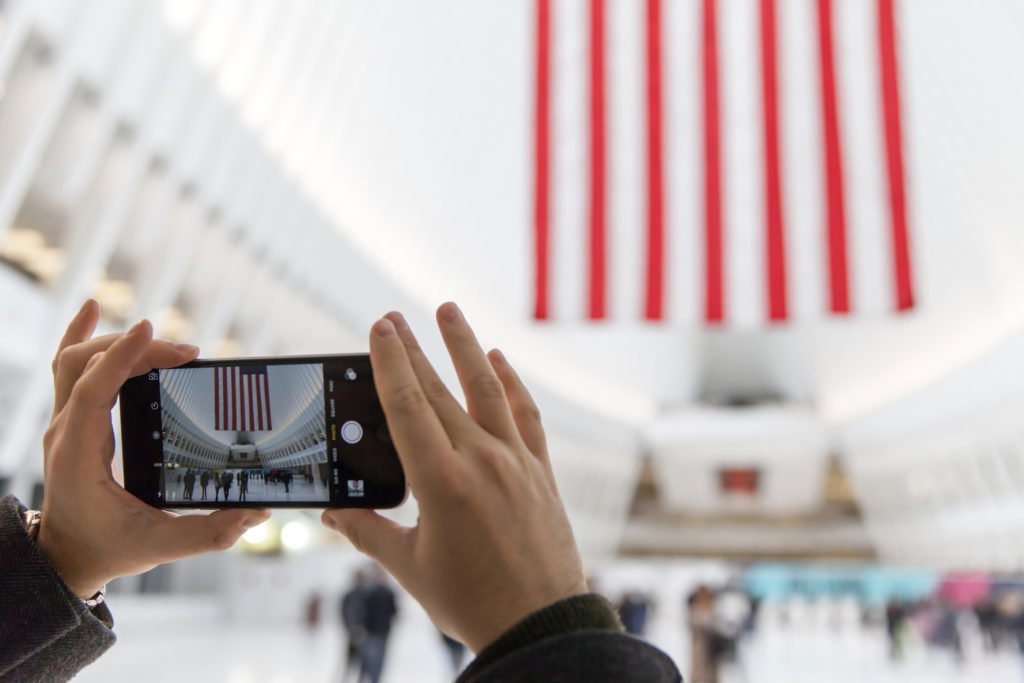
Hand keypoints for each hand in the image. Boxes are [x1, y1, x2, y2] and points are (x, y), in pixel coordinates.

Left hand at [35, 300, 269, 599]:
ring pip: (76, 360)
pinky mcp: (72, 418)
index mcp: (78, 456)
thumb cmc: (109, 548)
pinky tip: (92, 308)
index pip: (91, 389)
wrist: (67, 557)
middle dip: (134, 348)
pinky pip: (68, 366)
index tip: (148, 330)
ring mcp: (64, 421)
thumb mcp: (159, 546)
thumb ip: (209, 533)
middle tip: (185, 353)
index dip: (119, 356)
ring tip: (163, 341)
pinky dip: (80, 334)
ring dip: (117, 343)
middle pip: (85, 365)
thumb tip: (255, 515)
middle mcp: (64, 432)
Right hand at [322, 303, 586, 651]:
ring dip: (466, 346)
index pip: (407, 406)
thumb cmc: (473, 601)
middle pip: (440, 391)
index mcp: (441, 481)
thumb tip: (334, 514)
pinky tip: (499, 360)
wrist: (541, 623)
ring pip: (487, 389)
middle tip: (396, 316)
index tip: (381, 327)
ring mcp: (515, 461)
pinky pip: (525, 416)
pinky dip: (512, 384)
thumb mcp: (411, 569)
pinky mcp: (540, 471)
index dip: (390, 362)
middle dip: (414, 349)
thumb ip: (368, 534)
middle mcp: (480, 460)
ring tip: (448, 310)